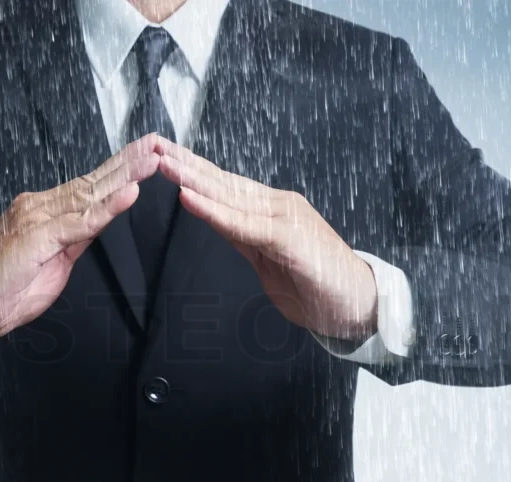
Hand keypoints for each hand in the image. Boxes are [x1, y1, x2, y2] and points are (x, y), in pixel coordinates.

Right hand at [0, 134, 161, 344]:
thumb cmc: (7, 287)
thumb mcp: (54, 261)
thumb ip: (76, 237)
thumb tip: (100, 220)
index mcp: (45, 212)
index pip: (89, 188)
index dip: (118, 171)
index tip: (145, 156)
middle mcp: (40, 207)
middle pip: (92, 183)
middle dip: (127, 163)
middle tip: (156, 144)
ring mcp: (37, 219)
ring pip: (88, 194)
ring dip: (123, 177)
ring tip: (150, 162)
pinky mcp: (36, 237)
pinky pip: (78, 222)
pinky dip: (106, 208)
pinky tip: (128, 194)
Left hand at [154, 137, 378, 343]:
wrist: (358, 305)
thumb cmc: (317, 284)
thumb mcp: (269, 259)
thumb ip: (245, 237)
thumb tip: (218, 222)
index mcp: (270, 210)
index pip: (225, 187)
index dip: (193, 172)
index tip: (163, 158)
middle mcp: (276, 206)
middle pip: (223, 183)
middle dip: (185, 165)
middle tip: (152, 146)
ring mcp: (284, 218)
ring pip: (230, 196)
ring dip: (193, 179)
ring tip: (163, 164)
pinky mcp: (288, 238)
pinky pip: (243, 224)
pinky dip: (213, 211)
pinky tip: (189, 198)